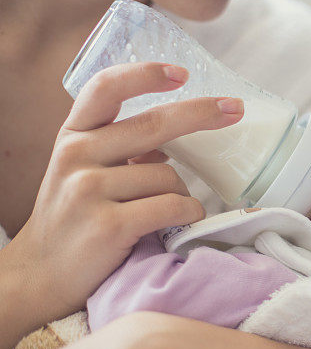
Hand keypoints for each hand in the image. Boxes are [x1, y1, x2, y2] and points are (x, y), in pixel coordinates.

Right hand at [0, 62, 244, 348]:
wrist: (38, 277)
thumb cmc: (72, 221)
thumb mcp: (84, 173)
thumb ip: (119, 151)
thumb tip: (170, 143)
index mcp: (73, 137)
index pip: (105, 89)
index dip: (145, 74)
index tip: (182, 72)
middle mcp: (76, 157)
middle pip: (153, 125)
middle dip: (202, 113)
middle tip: (235, 109)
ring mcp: (89, 191)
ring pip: (168, 176)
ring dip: (184, 192)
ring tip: (170, 209)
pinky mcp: (108, 225)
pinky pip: (172, 207)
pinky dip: (188, 213)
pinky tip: (182, 220)